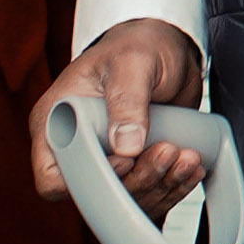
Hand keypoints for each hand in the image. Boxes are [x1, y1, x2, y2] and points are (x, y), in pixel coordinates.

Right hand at [37, 19, 211, 213]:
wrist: (164, 48)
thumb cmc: (137, 44)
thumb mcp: (131, 62)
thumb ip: (127, 99)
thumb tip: (126, 146)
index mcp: (55, 123)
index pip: (51, 178)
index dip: (86, 181)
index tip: (123, 160)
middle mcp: (76, 147)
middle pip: (96, 195)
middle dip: (138, 182)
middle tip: (167, 152)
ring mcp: (106, 159)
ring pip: (127, 199)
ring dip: (161, 187)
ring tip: (187, 159)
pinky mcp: (135, 166)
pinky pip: (149, 194)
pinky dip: (172, 188)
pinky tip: (191, 168)